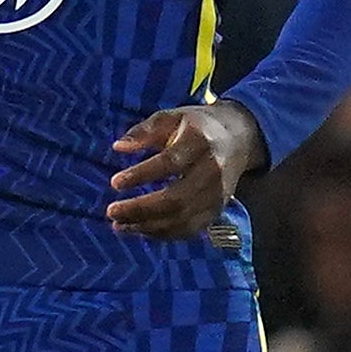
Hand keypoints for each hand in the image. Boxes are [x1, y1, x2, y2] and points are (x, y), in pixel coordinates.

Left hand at [108, 99, 264, 237]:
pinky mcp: (217, 209)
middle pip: (176, 198)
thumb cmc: (196, 127)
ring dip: (147, 226)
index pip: (170, 162)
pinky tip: (139, 229)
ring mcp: (217, 194)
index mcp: (200, 143)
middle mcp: (212, 171)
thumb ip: (144, 131)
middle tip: (111, 211)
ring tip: (118, 225)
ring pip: (182, 218)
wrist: (239, 138)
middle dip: (141, 208)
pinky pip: (190, 228)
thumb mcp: (171, 117)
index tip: (114, 183)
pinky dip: (163, 234)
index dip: (141, 175)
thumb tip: (118, 146)